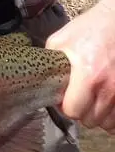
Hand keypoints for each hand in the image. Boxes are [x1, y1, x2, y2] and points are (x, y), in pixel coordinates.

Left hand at [46, 0, 114, 133]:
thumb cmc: (91, 28)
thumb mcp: (61, 41)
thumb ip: (51, 66)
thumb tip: (44, 85)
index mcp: (89, 75)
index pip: (73, 111)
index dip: (66, 107)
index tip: (65, 97)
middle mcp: (109, 87)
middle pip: (91, 120)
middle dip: (82, 112)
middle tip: (80, 98)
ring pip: (108, 123)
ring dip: (99, 115)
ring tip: (94, 99)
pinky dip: (113, 114)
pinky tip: (107, 103)